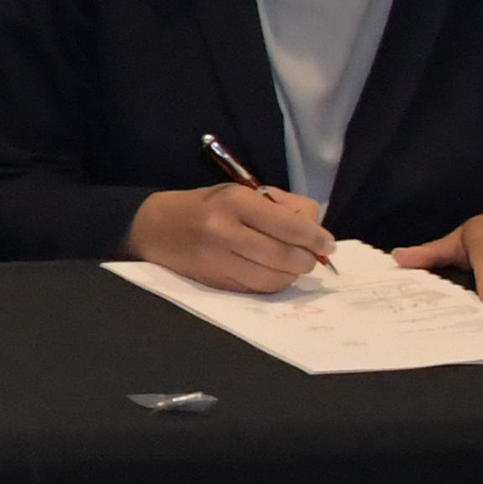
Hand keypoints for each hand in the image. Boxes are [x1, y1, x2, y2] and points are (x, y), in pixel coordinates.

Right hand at [126, 183, 335, 292]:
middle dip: (306, 260)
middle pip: (285, 256)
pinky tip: (271, 274)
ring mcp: (218, 260)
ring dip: (291, 275)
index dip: (315, 238)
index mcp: (235, 201)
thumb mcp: (241, 192)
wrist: (154, 228)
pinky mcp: (215, 282)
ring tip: (291, 265)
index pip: (289, 225)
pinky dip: (273, 284)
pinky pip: (257, 290)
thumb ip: (282, 207)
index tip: (328, 244)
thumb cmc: (206, 206)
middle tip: (310, 257)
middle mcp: (225, 231)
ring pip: (274, 279)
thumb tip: (316, 232)